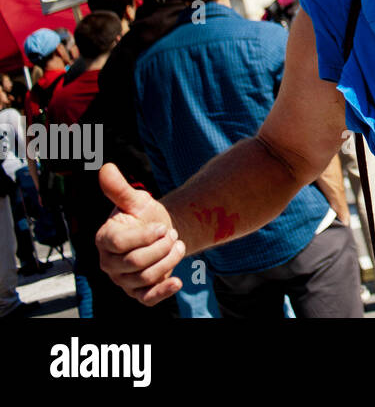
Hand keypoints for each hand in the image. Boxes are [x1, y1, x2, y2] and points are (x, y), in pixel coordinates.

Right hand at [96, 163, 185, 305]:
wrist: (161, 233)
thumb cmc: (144, 216)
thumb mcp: (135, 201)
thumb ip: (119, 188)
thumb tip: (106, 167)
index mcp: (104, 240)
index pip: (119, 244)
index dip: (145, 236)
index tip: (163, 226)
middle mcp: (108, 263)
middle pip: (135, 263)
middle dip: (161, 247)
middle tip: (173, 234)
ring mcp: (122, 280)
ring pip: (145, 278)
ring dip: (169, 260)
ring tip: (178, 245)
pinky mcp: (138, 292)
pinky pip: (147, 299)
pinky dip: (163, 292)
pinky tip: (178, 281)